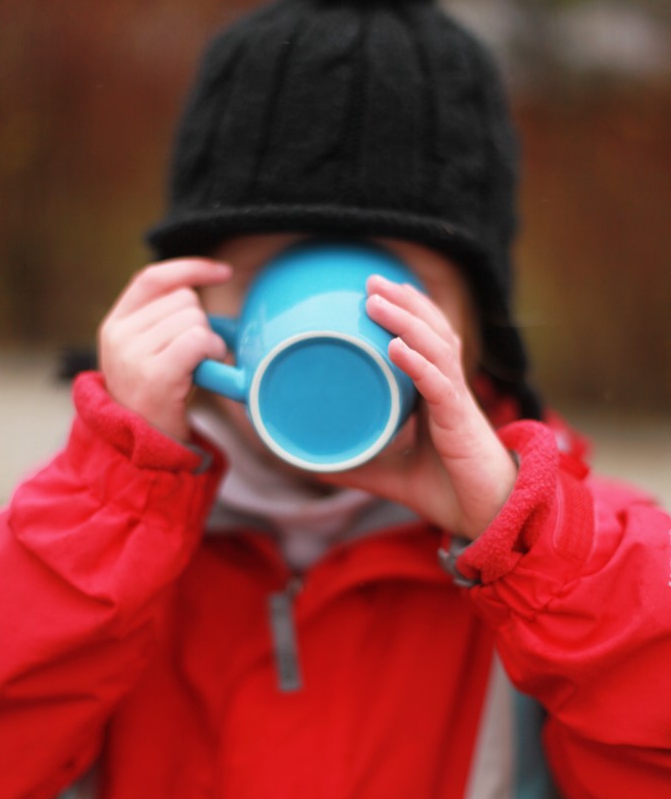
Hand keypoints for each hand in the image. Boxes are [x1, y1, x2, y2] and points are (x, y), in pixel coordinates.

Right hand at [98, 258, 232, 440]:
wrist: (139, 449)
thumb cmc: (156, 398)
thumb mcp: (146, 353)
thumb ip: (162, 321)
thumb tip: (205, 288)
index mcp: (115, 324)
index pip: (153, 278)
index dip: (190, 268)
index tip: (223, 272)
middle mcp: (119, 335)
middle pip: (183, 299)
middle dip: (201, 323)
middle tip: (195, 356)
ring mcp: (133, 354)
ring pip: (194, 319)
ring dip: (210, 341)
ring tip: (197, 367)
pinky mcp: (155, 374)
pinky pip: (199, 340)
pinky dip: (213, 351)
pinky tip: (207, 369)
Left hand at [321, 276, 516, 538]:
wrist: (487, 518)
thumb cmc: (448, 491)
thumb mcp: (391, 476)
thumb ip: (358, 465)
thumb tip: (311, 463)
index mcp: (438, 394)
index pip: (427, 340)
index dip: (407, 312)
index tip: (375, 291)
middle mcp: (450, 389)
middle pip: (432, 330)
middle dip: (404, 301)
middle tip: (370, 280)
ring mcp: (457, 402)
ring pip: (436, 347)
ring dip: (406, 320)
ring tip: (376, 300)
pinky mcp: (461, 423)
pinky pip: (440, 385)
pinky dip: (418, 363)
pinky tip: (396, 347)